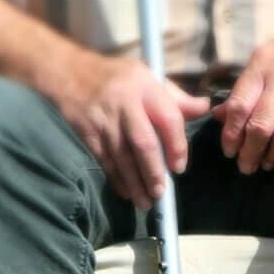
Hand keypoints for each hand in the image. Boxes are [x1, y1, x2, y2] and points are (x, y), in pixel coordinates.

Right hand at [55, 56, 210, 209]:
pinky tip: (126, 193)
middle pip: (143, 142)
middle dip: (153, 171)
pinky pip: (105, 160)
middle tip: (161, 192)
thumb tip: (205, 108)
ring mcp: (104, 119)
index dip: (176, 145)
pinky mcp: (87, 132)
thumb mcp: (149, 76)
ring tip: (146, 202)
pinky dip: (116, 179)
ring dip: (135, 183)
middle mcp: (125, 102)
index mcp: (146, 86)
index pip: (168, 118)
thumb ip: (177, 98)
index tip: (179, 167)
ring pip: (122, 156)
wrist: (68, 71)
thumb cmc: (119, 77)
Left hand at [213, 5, 273, 174]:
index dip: (231, 133)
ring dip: (273, 155)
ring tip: (266, 165)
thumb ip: (243, 88)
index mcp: (261, 66)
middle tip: (246, 167)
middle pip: (261, 125)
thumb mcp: (265, 58)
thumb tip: (220, 116)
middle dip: (250, 152)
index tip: (229, 151)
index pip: (240, 106)